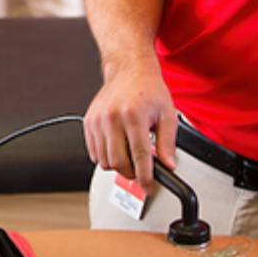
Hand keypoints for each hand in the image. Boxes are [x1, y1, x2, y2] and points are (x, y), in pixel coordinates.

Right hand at [83, 56, 176, 190]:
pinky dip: (105, 157)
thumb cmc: (148, 89)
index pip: (140, 157)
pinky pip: (93, 152)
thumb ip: (168, 142)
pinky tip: (117, 148)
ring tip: (129, 156)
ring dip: (118, 166)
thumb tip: (168, 165)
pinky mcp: (89, 122)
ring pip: (104, 161)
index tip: (149, 187)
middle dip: (132, 174)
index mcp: (134, 115)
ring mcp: (98, 120)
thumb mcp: (167, 113)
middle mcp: (113, 117)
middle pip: (119, 162)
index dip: (146, 177)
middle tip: (141, 171)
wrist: (129, 70)